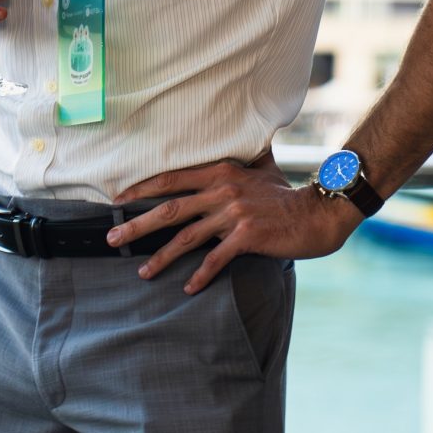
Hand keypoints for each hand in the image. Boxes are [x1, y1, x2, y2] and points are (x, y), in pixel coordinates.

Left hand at [107, 157, 360, 292]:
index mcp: (220, 172)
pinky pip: (215, 259)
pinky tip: (186, 288)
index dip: (141, 190)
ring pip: (186, 237)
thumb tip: (243, 143)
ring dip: (160, 257)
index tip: (118, 200)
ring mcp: (233, 214)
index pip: (171, 179)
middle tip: (112, 237)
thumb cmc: (289, 194)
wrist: (320, 212)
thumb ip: (243, 160)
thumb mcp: (262, 169)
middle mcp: (222, 191)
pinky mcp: (246, 237)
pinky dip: (200, 275)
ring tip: (142, 272)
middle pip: (169, 209)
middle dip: (136, 224)